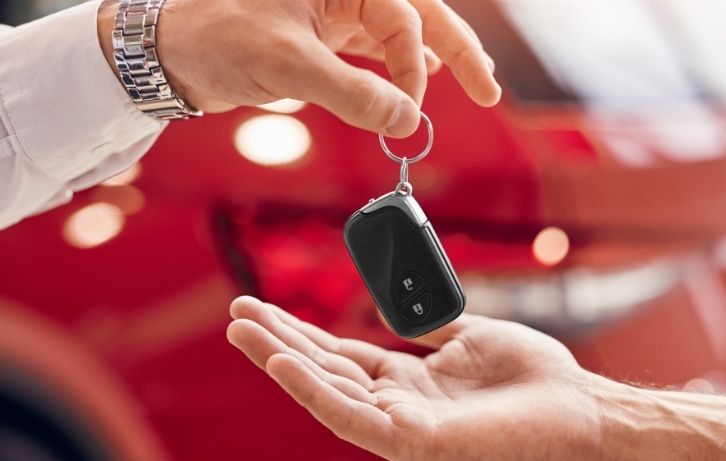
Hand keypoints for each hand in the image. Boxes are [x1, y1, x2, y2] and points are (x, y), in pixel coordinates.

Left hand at [98, 0, 501, 136]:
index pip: (402, 21)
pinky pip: (373, 49)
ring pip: (400, 33)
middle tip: (490, 89)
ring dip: (433, 60)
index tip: (408, 115)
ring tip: (471, 84)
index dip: (411, 72)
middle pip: (419, 15)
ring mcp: (335, 10)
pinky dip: (397, 67)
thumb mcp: (288, 64)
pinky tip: (416, 81)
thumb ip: (353, 93)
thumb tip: (408, 120)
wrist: (171, 51)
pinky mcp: (322, 34)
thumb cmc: (216, 36)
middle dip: (457, 51)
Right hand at [227, 297, 604, 460]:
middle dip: (278, 342)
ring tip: (241, 330)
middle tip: (235, 313)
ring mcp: (402, 428)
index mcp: (408, 381)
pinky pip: (353, 415)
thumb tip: (393, 308)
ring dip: (282, 360)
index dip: (301, 331)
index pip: (341, 355)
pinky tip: (283, 363)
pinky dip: (314, 389)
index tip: (264, 306)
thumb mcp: (470, 334)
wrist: (581, 410)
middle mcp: (397, 405)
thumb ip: (429, 323)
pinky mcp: (414, 445)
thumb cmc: (533, 376)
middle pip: (324, 370)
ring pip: (328, 392)